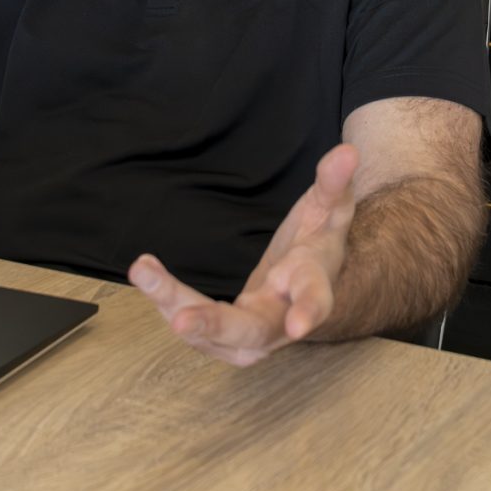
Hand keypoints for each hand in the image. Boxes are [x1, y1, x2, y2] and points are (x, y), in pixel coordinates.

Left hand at [127, 142, 358, 366]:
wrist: (307, 290)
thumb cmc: (317, 246)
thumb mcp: (330, 211)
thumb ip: (334, 184)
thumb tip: (346, 153)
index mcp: (310, 287)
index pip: (314, 299)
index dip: (308, 311)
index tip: (299, 324)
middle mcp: (281, 322)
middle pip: (250, 331)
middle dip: (215, 325)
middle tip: (183, 321)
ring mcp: (251, 336)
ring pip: (212, 335)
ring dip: (174, 308)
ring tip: (144, 271)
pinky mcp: (225, 337)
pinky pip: (194, 327)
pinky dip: (167, 304)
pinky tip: (147, 277)